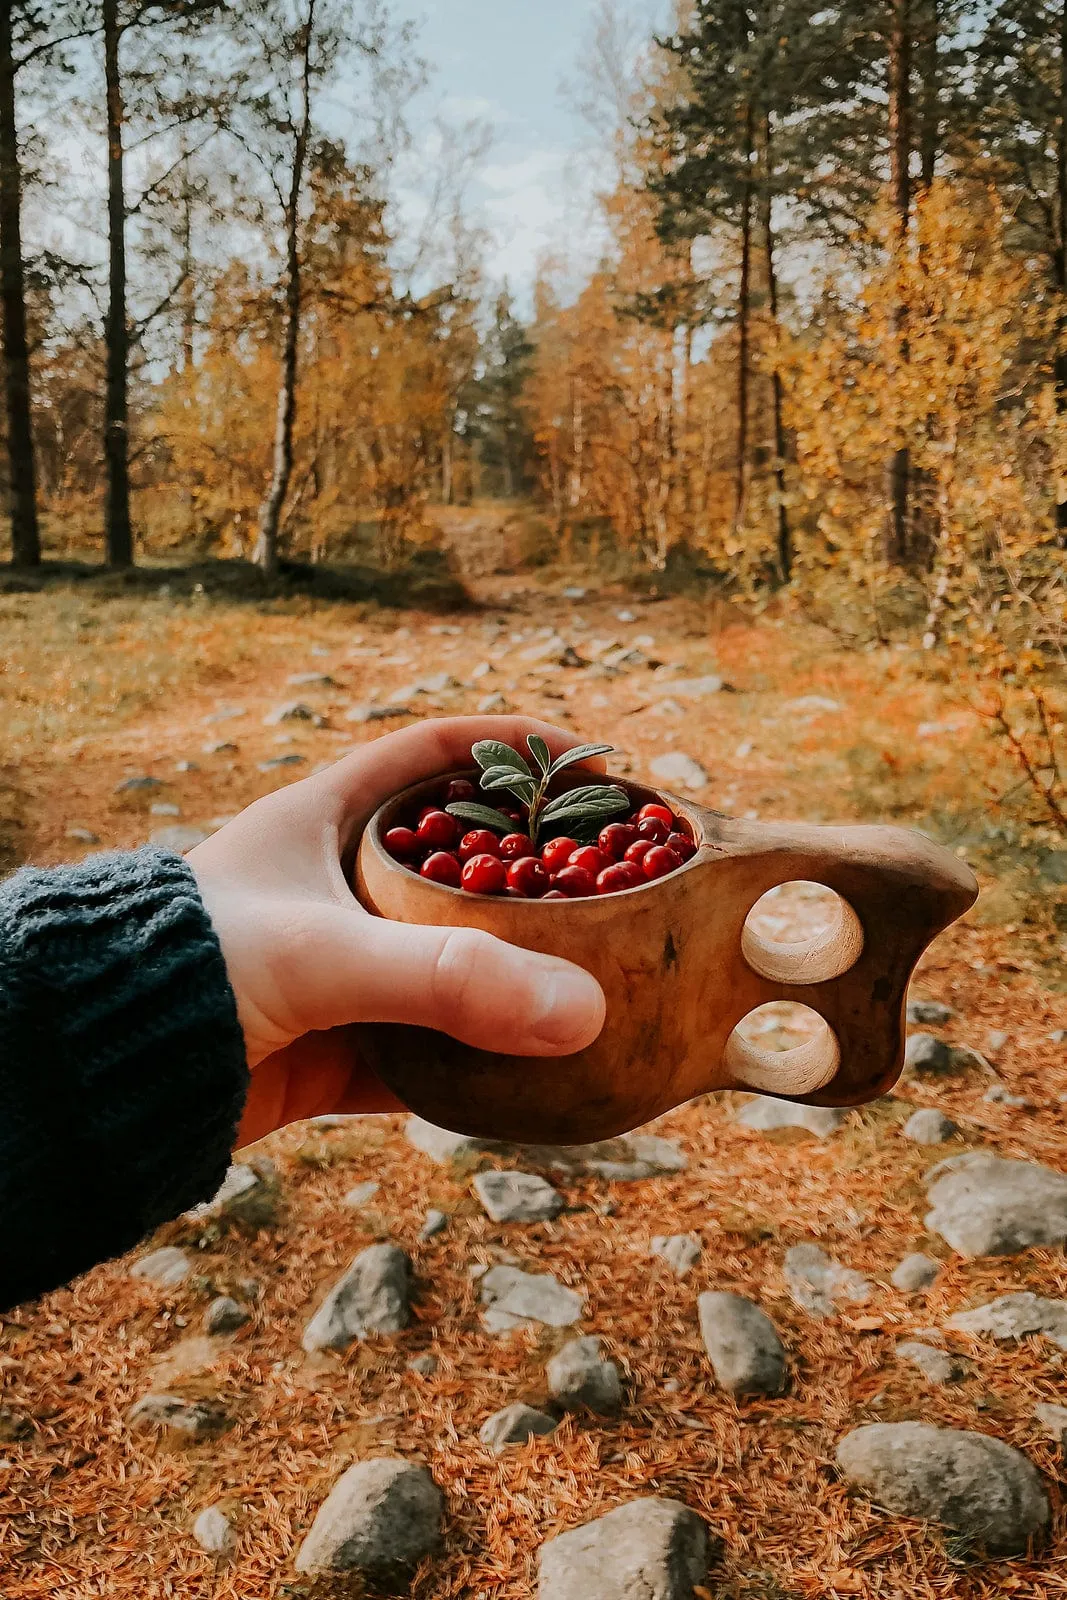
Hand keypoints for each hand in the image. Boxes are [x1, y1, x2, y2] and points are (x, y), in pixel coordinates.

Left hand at [187, 717, 606, 1145]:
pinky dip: (479, 1060)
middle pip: (455, 863)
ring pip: (447, 963)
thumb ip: (446, 978)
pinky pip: (428, 1049)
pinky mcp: (333, 1049)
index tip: (589, 760)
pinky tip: (536, 1070)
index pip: (431, 753)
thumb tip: (582, 1012)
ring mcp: (336, 972)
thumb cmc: (189, 972)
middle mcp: (333, 890)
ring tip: (597, 975)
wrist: (99, 1081)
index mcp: (321, 821)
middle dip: (530, 871)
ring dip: (513, 973)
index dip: (510, 746)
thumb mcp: (323, 953)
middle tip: (611, 880)